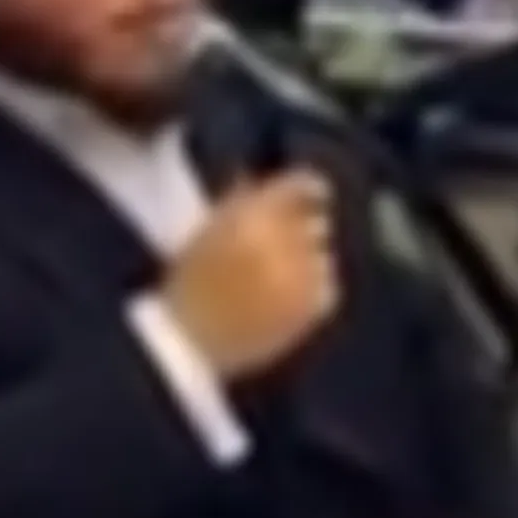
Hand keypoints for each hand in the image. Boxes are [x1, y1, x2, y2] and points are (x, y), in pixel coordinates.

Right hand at [160, 170, 337, 379]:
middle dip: (304, 231)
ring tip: (278, 279)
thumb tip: (260, 176)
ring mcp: (304, 274)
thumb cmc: (191, 282)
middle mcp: (286, 239)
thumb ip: (240, 199)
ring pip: (324, 255)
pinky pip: (328, 286)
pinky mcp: (314, 306)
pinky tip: (285, 300)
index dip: (309, 189)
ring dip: (308, 262)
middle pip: (318, 221)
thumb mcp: (209, 229)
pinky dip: (314, 291)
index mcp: (254, 214)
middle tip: (283, 248)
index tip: (310, 195)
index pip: (303, 186)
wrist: (189, 341)